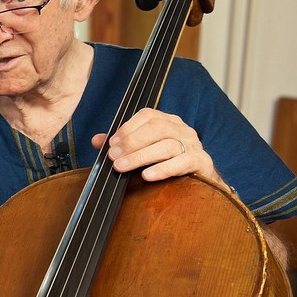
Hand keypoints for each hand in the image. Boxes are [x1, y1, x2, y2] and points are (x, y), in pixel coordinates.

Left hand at [92, 108, 222, 184]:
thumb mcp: (143, 150)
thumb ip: (122, 144)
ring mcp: (193, 144)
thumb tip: (96, 140)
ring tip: (121, 167)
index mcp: (168, 121)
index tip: (111, 144)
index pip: (147, 116)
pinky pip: (183, 162)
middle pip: (157, 128)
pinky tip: (147, 176)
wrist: (200, 180)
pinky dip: (164, 169)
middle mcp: (182, 129)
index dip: (127, 128)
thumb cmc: (166, 162)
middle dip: (131, 142)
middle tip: (113, 157)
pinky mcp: (200, 162)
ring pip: (167, 146)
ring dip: (141, 156)